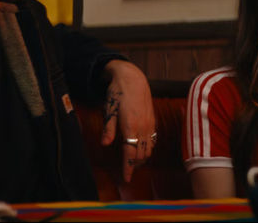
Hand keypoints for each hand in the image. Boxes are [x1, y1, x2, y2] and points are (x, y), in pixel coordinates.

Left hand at [100, 60, 155, 181]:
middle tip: (127, 171)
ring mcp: (149, 124)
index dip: (128, 167)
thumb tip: (104, 144)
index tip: (126, 178)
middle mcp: (142, 127)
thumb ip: (108, 129)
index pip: (130, 153)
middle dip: (135, 165)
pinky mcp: (153, 121)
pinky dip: (148, 149)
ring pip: (149, 149)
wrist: (133, 79)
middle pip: (141, 154)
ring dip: (142, 158)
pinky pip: (153, 140)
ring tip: (134, 163)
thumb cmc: (118, 94)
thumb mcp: (109, 110)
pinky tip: (142, 150)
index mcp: (130, 126)